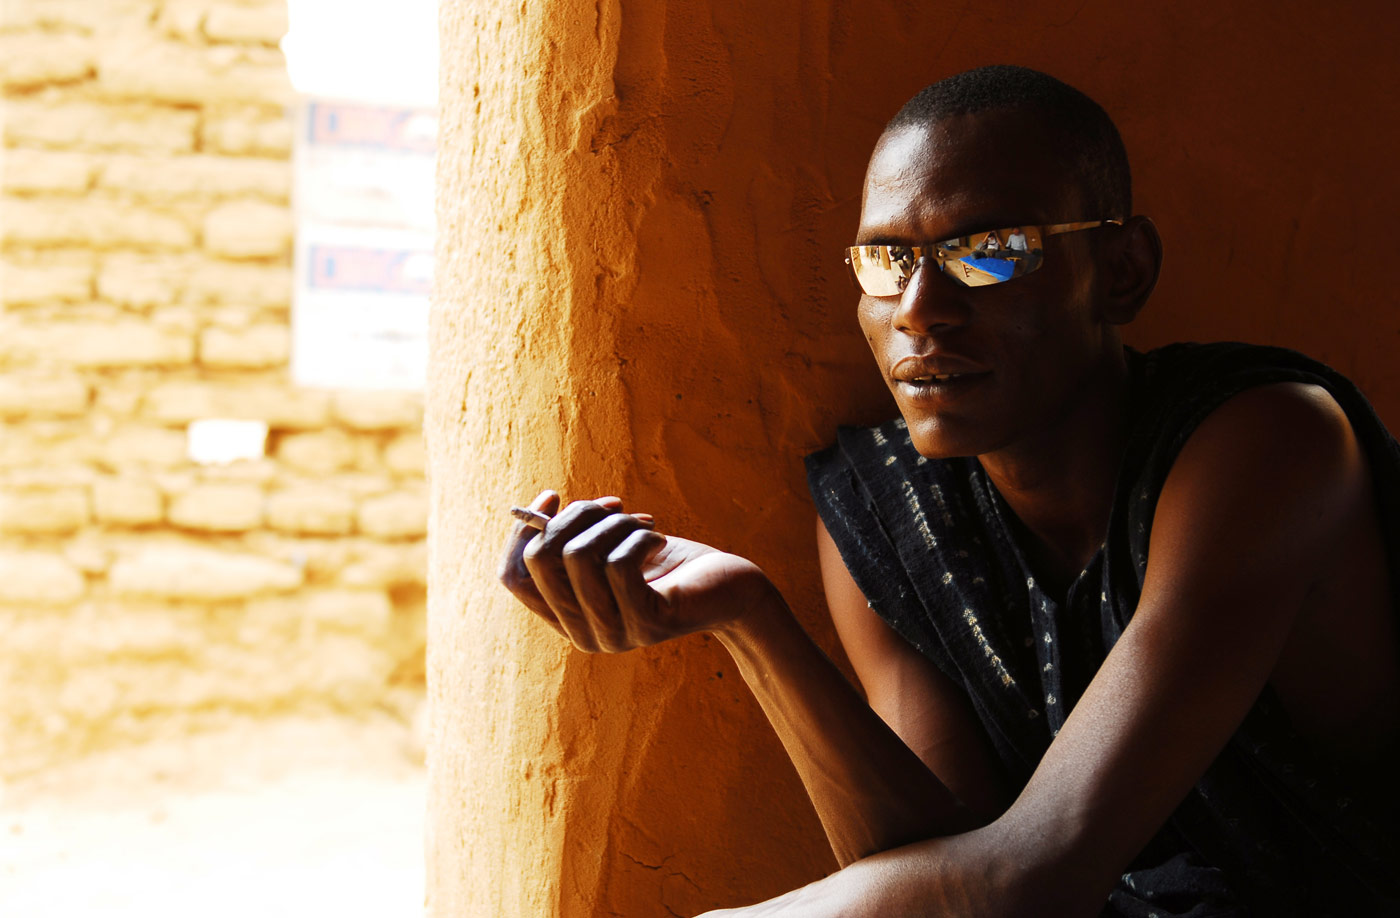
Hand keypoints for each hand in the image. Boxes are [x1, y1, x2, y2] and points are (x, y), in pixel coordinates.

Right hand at [498, 491, 779, 652]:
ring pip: (577, 556)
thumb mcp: (614, 547)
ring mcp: (614, 634)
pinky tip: (655, 534)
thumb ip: (576, 537)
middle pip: (540, 562)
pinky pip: (617, 563)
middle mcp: (583, 635)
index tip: (552, 496)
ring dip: (610, 522)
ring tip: (639, 521)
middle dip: (572, 516)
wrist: (729, 588)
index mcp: (568, 618)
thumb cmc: (671, 564)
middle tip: (610, 505)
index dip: (523, 532)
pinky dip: (635, 535)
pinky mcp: (647, 623)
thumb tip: (544, 506)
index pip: (513, 578)